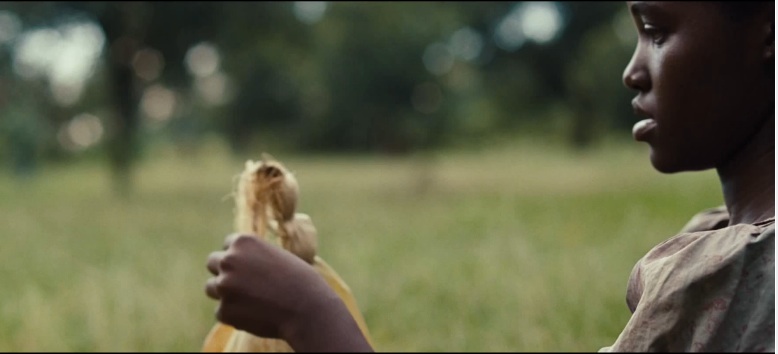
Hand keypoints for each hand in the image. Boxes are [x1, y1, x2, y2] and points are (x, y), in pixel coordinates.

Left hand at [205, 234, 373, 351]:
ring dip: (225, 293)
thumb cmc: (300, 281)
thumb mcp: (277, 256)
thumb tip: (242, 265)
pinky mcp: (224, 311)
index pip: (228, 244)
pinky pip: (222, 312)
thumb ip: (255, 257)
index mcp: (243, 242)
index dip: (239, 256)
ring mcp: (224, 286)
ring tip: (250, 300)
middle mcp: (229, 260)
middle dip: (224, 271)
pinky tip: (256, 314)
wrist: (307, 308)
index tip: (248, 266)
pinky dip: (235, 314)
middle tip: (241, 283)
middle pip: (212, 262)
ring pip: (212, 287)